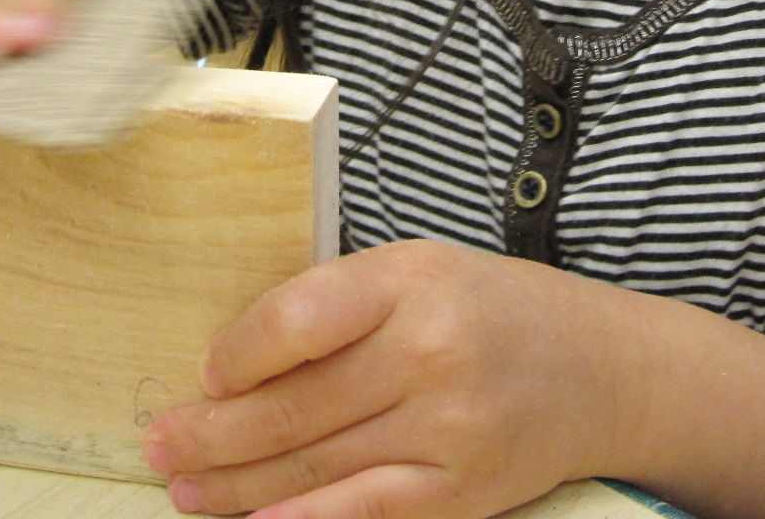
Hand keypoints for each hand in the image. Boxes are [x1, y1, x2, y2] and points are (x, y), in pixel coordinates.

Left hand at [145, 240, 638, 518]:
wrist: (605, 369)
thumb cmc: (497, 310)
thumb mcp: (424, 270)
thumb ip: (340, 304)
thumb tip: (234, 362)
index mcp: (413, 279)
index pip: (295, 319)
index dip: (233, 355)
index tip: (202, 373)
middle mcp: (431, 353)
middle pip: (292, 408)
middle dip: (210, 435)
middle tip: (160, 444)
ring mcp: (449, 430)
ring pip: (315, 469)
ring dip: (234, 487)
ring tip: (184, 488)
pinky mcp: (462, 492)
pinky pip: (363, 514)